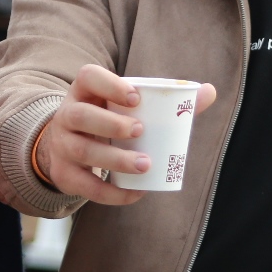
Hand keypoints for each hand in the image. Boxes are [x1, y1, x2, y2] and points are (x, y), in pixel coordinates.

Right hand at [32, 65, 216, 204]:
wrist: (64, 148)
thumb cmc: (106, 120)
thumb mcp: (124, 106)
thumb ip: (166, 100)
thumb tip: (210, 91)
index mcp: (84, 91)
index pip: (88, 77)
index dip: (110, 85)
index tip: (137, 98)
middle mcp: (66, 115)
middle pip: (81, 116)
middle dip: (111, 124)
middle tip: (141, 131)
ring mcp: (61, 146)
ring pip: (82, 151)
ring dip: (114, 159)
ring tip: (145, 164)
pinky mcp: (63, 174)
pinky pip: (85, 186)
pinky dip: (111, 193)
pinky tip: (135, 193)